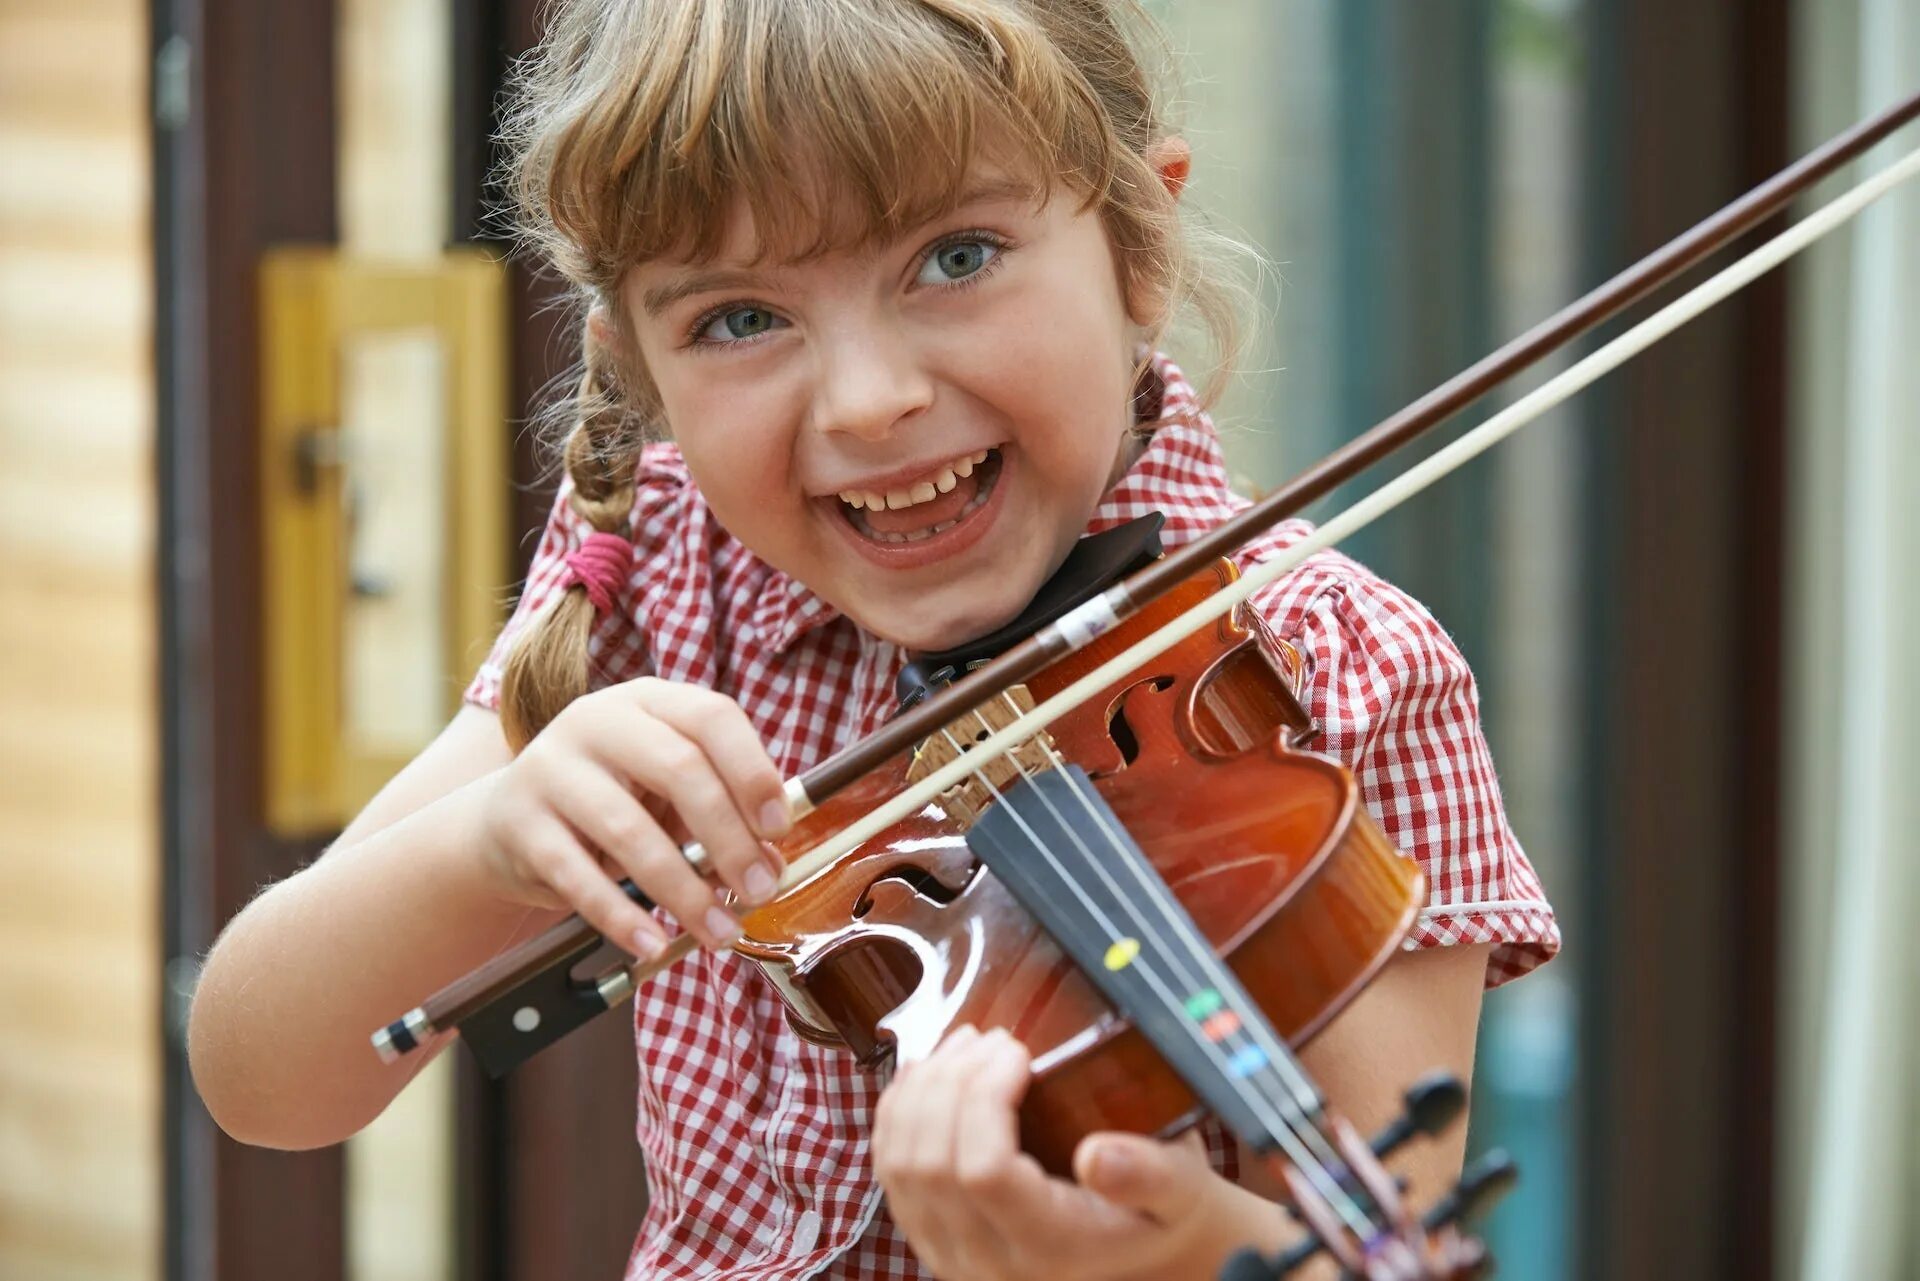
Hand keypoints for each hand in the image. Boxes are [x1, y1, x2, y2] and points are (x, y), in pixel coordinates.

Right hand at [476, 676, 789, 954]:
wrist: (505, 822)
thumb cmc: (608, 801)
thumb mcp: (664, 792)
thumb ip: (720, 813)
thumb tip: (770, 862)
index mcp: (647, 702)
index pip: (710, 717)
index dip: (752, 771)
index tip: (778, 828)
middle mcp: (596, 722)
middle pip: (678, 768)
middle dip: (728, 837)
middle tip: (757, 890)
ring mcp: (551, 769)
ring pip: (629, 829)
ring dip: (683, 890)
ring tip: (718, 930)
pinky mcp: (520, 823)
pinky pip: (578, 876)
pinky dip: (621, 916)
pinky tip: (653, 943)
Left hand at [873, 1026, 1269, 1280]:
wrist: (1138, 1245)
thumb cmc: (1158, 1207)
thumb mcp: (1179, 1190)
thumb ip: (1148, 1175)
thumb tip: (1097, 1156)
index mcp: (1049, 1246)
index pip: (983, 1172)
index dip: (984, 1099)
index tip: (1020, 1052)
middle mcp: (988, 1261)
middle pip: (932, 1163)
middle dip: (953, 1081)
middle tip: (995, 1038)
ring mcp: (951, 1252)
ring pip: (901, 1163)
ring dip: (922, 1089)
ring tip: (965, 1045)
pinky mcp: (930, 1233)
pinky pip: (890, 1169)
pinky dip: (898, 1111)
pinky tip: (928, 1073)